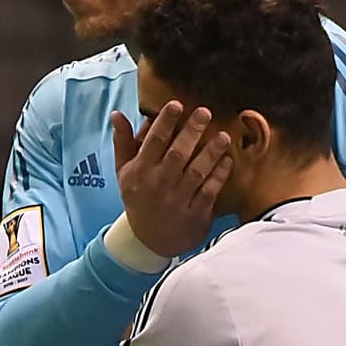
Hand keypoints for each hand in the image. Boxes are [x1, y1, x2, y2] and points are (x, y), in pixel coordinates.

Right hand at [110, 102, 231, 257]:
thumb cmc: (138, 198)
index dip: (165, 123)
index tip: (176, 105)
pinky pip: (210, 191)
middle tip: (205, 112)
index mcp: (141, 172)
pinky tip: (228, 160)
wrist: (148, 241)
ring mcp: (178, 200)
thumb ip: (123, 142)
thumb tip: (117, 114)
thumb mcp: (124, 172)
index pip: (153, 142)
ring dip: (210, 153)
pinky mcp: (195, 214)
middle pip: (178, 154)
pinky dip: (219, 175)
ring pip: (197, 172)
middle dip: (191, 132)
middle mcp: (159, 184)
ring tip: (223, 135)